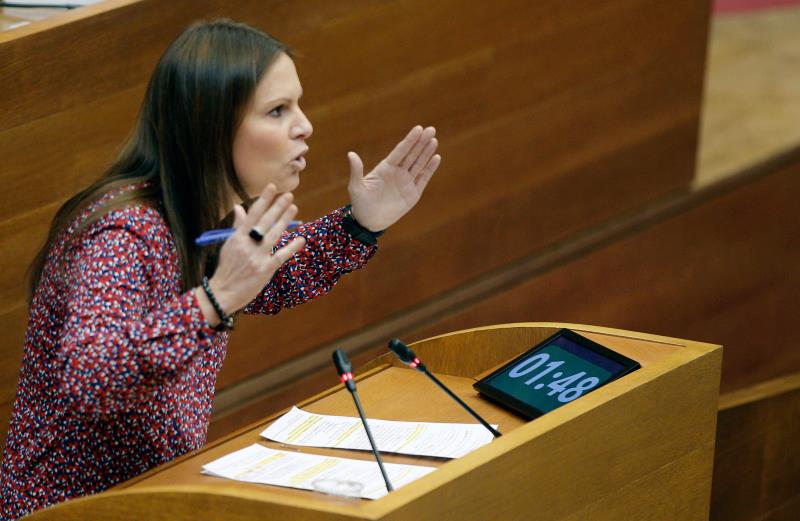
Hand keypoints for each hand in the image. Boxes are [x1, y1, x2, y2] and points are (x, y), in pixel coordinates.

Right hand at [198, 184, 305, 321]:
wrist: (222, 293)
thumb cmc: (226, 269)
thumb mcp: (229, 245)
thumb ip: (237, 227)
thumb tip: (238, 208)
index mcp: (237, 237)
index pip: (252, 214)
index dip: (263, 200)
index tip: (272, 187)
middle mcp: (247, 245)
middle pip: (265, 222)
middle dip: (278, 207)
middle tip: (289, 195)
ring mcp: (257, 257)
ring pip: (274, 235)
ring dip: (285, 220)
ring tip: (294, 208)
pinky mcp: (265, 270)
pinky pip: (281, 256)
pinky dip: (291, 247)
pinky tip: (300, 239)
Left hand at [347, 125, 440, 231]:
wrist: (369, 222)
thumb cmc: (360, 203)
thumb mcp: (356, 187)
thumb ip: (356, 171)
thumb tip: (350, 154)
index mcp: (385, 168)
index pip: (400, 151)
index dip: (410, 140)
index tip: (418, 128)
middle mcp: (398, 172)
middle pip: (412, 154)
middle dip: (421, 142)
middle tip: (431, 129)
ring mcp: (406, 182)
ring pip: (419, 164)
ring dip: (427, 152)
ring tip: (434, 140)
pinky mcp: (413, 194)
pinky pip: (423, 179)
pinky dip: (430, 169)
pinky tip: (436, 158)